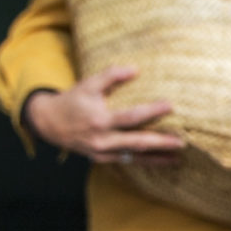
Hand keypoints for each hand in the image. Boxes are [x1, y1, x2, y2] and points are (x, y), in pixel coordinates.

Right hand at [23, 66, 181, 163]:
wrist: (49, 123)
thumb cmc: (72, 101)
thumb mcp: (88, 84)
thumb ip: (111, 75)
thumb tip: (135, 69)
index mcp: (99, 120)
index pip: (130, 117)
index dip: (151, 112)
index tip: (171, 106)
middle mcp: (102, 139)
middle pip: (136, 142)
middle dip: (160, 143)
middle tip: (182, 142)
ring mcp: (102, 152)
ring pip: (134, 157)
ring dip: (157, 158)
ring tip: (177, 158)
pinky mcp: (101, 159)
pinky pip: (127, 162)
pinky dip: (144, 161)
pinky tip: (160, 161)